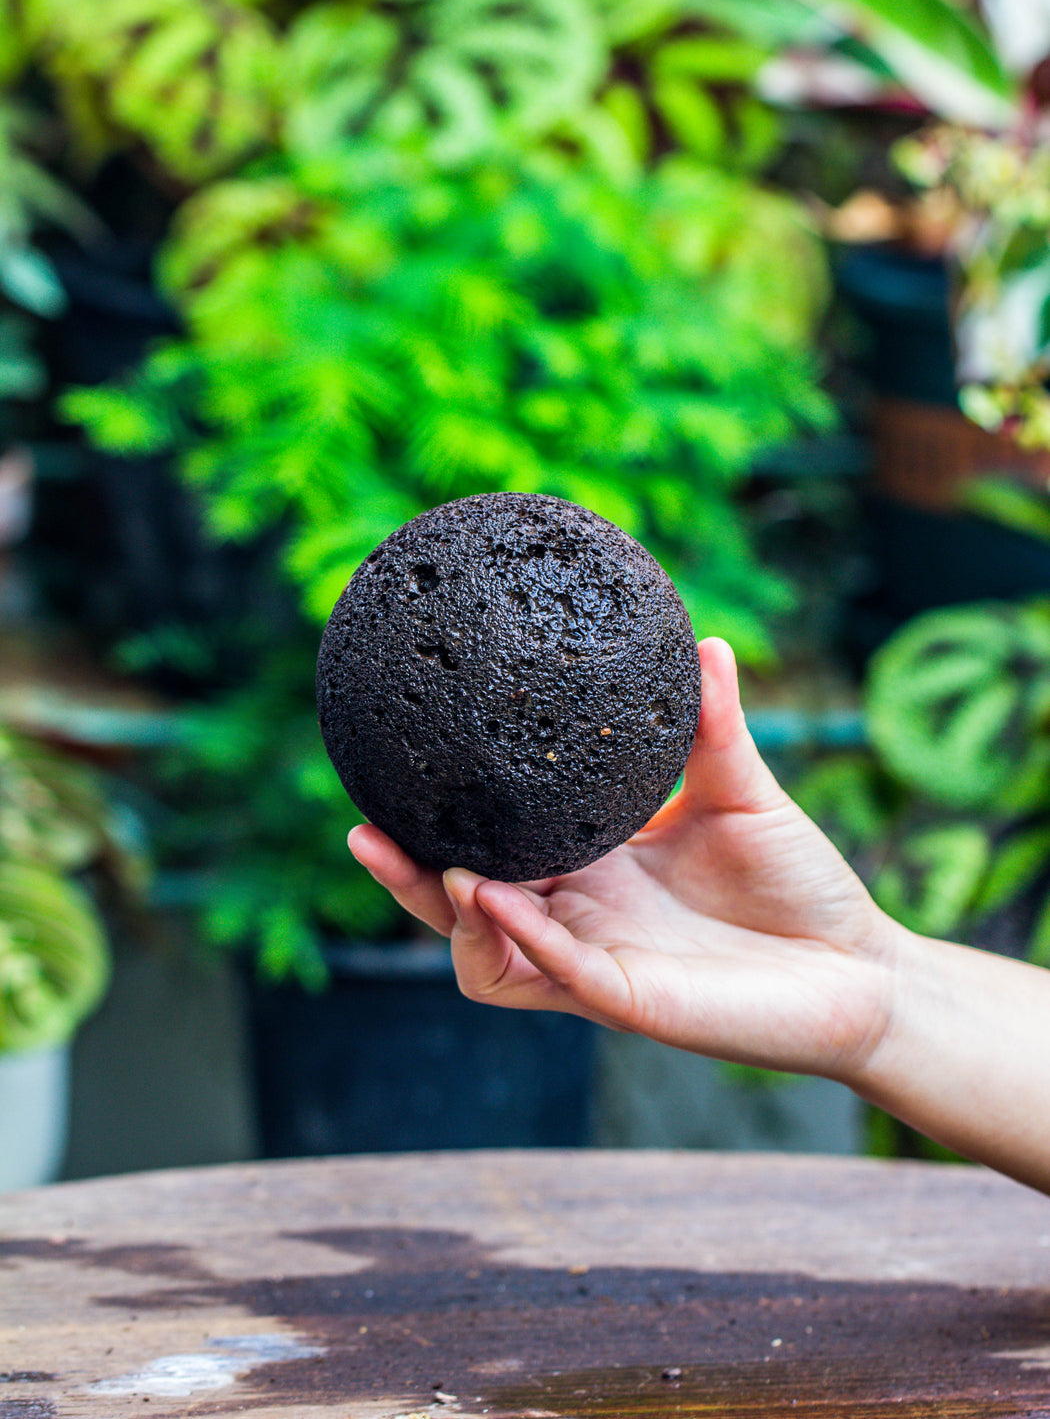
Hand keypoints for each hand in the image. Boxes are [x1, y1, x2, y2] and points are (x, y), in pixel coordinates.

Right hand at [349, 638, 901, 1084]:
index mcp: (591, 870)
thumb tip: (703, 638)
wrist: (866, 968)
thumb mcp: (741, 789)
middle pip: (461, 909)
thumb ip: (712, 723)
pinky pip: (557, 976)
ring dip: (453, 916)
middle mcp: (580, 919)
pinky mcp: (632, 1003)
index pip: (491, 848)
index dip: (437, 821)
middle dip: (406, 878)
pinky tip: (498, 899)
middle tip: (364, 830)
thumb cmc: (798, 884)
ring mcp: (599, 967)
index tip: (395, 769)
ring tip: (443, 869)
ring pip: (489, 959)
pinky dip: (523, 938)